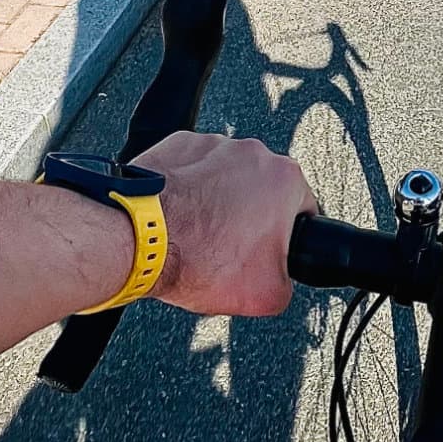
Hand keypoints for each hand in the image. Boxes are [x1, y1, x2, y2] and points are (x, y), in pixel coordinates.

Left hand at [136, 131, 317, 317]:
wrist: (138, 239)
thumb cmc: (196, 257)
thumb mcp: (266, 295)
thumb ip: (287, 284)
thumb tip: (280, 282)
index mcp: (284, 180)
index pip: (304, 209)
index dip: (289, 237)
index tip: (273, 250)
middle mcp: (251, 153)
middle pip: (263, 190)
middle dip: (251, 217)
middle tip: (232, 249)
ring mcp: (212, 146)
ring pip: (227, 177)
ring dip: (218, 201)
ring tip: (200, 235)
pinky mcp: (178, 146)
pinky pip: (192, 169)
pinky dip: (188, 190)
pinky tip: (179, 219)